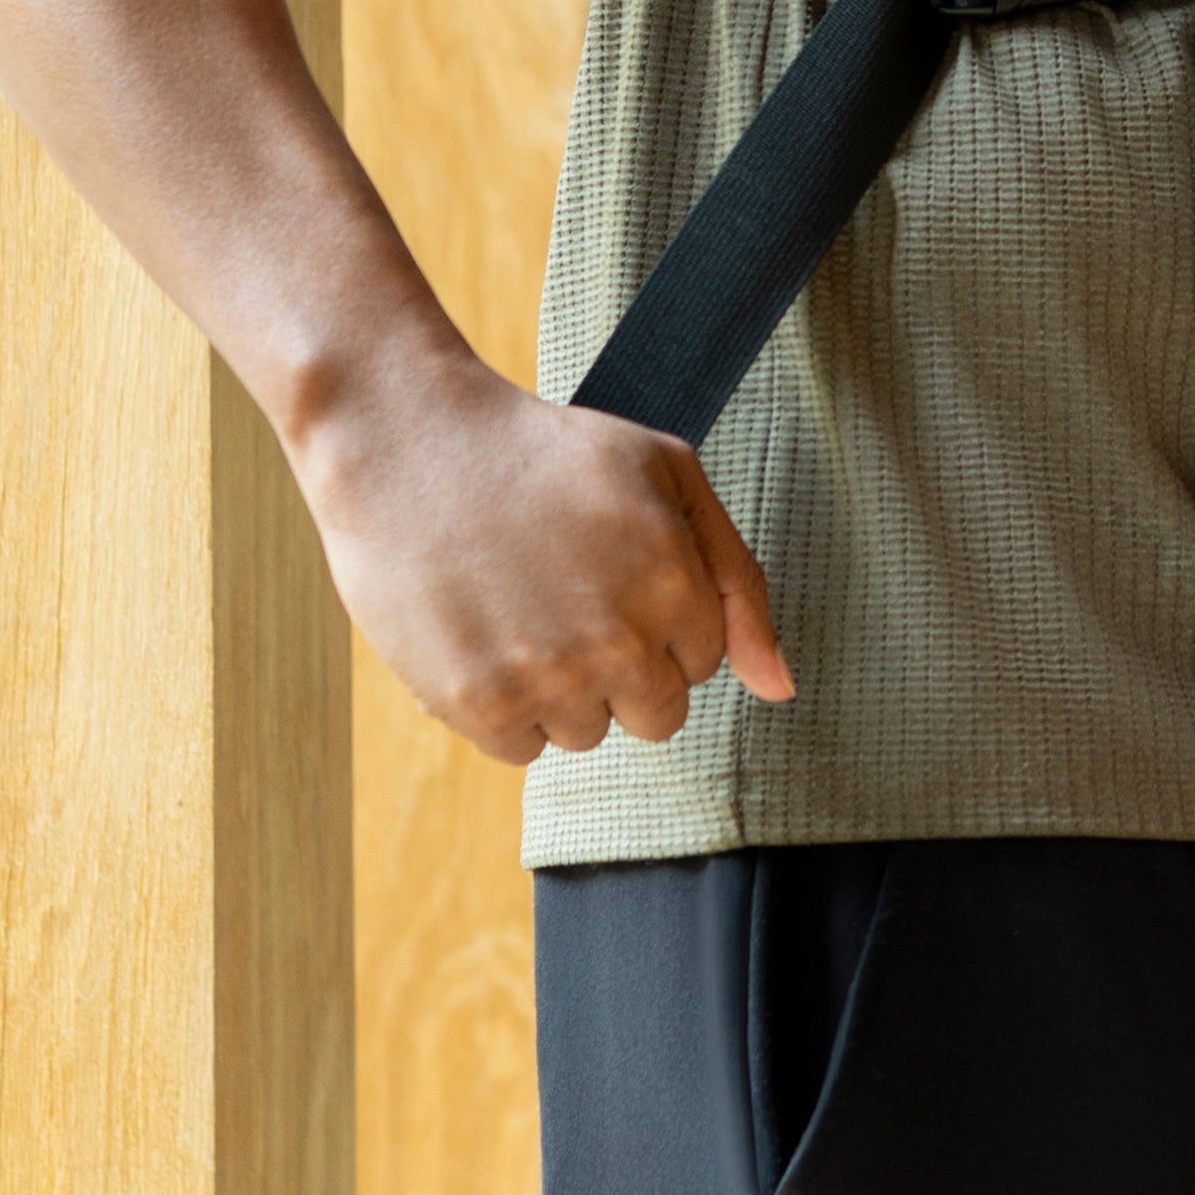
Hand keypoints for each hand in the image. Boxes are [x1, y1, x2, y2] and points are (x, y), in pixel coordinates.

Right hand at [296, 334, 793, 760]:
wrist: (413, 444)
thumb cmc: (547, 452)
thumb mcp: (666, 474)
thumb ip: (737, 581)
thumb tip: (781, 691)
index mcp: (674, 584)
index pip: (705, 661)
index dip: (663, 615)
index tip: (617, 569)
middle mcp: (619, 641)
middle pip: (657, 715)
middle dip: (628, 666)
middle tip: (575, 596)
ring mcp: (547, 678)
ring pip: (588, 733)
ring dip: (563, 687)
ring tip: (523, 603)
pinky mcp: (478, 705)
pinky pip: (522, 750)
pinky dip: (506, 705)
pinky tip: (486, 631)